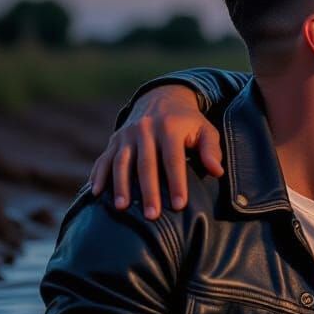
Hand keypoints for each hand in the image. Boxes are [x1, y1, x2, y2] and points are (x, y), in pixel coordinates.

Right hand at [89, 85, 223, 218]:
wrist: (162, 98)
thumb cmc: (188, 122)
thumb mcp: (205, 130)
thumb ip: (211, 150)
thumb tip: (217, 171)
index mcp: (170, 129)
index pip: (173, 160)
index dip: (176, 183)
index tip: (179, 205)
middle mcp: (145, 130)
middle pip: (146, 164)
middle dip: (148, 191)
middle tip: (152, 215)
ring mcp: (127, 135)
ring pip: (121, 162)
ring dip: (120, 186)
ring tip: (123, 208)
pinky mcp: (114, 140)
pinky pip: (104, 159)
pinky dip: (99, 175)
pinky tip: (96, 192)